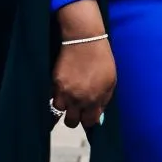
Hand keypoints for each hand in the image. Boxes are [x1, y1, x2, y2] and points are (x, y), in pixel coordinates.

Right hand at [52, 0, 115, 130]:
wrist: (84, 40)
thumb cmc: (101, 59)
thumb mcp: (110, 81)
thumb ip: (104, 100)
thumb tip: (98, 116)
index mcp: (94, 100)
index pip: (88, 122)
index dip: (88, 120)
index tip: (87, 116)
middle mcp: (78, 99)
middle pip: (71, 122)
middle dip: (74, 117)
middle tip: (76, 110)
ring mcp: (64, 91)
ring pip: (58, 110)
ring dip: (63, 105)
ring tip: (68, 96)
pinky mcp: (53, 82)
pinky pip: (51, 96)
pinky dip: (55, 94)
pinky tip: (61, 87)